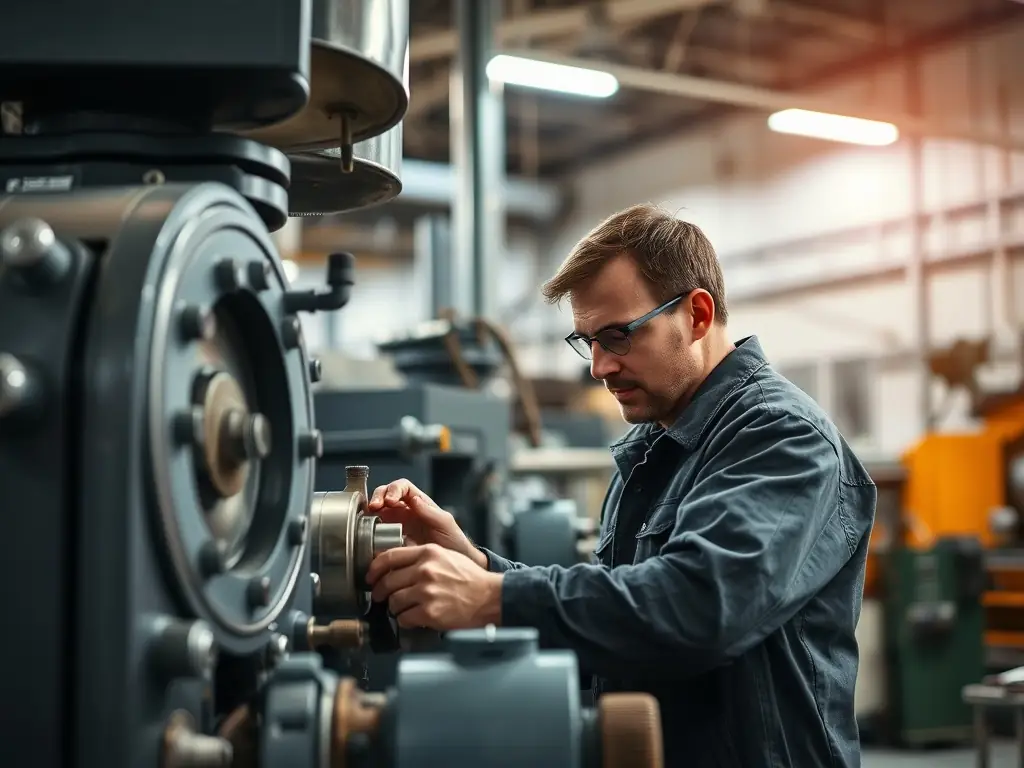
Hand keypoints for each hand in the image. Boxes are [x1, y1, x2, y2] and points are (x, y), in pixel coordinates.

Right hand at [367, 478, 485, 565]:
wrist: (450, 568)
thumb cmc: (453, 543)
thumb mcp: (445, 524)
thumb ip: (430, 512)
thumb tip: (414, 500)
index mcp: (419, 503)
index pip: (402, 487)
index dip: (394, 489)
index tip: (390, 500)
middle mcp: (405, 511)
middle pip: (385, 495)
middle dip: (378, 497)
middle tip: (375, 507)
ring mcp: (395, 525)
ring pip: (378, 511)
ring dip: (371, 511)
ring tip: (370, 518)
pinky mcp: (389, 541)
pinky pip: (376, 532)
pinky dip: (370, 530)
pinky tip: (370, 534)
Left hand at [367, 543, 502, 630]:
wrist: (489, 597)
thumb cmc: (470, 578)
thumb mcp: (446, 556)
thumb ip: (422, 557)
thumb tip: (395, 563)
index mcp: (428, 553)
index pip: (389, 557)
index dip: (374, 569)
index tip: (371, 576)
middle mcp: (425, 570)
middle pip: (387, 581)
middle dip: (380, 592)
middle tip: (381, 597)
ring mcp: (426, 592)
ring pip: (393, 602)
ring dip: (395, 608)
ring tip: (405, 608)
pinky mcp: (429, 612)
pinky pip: (403, 618)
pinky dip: (405, 621)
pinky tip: (415, 618)